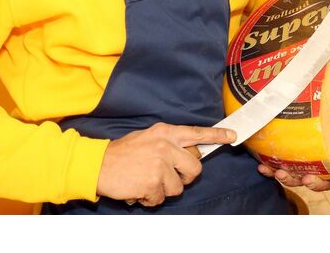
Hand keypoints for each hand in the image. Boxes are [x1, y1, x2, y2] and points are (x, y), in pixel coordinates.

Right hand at [96, 122, 234, 205]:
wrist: (97, 164)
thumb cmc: (122, 153)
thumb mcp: (147, 138)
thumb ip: (167, 144)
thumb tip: (187, 154)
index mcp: (164, 132)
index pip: (196, 132)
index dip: (216, 135)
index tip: (232, 136)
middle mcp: (165, 146)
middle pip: (195, 168)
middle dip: (186, 177)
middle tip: (169, 177)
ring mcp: (160, 164)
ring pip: (178, 187)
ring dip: (163, 189)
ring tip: (146, 181)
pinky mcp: (153, 182)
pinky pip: (161, 198)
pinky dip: (150, 198)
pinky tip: (139, 188)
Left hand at [257, 116, 329, 191]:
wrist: (307, 108)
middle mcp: (322, 166)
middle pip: (322, 182)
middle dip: (314, 183)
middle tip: (307, 177)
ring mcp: (304, 164)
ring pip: (299, 179)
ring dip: (290, 179)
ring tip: (280, 172)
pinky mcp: (287, 161)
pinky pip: (279, 170)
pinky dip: (271, 171)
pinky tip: (264, 168)